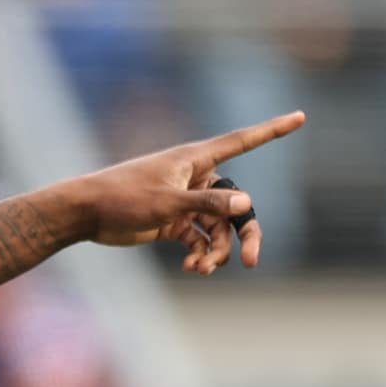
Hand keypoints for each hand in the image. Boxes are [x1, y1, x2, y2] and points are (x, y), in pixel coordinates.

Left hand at [65, 111, 304, 273]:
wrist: (85, 214)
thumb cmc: (123, 198)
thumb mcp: (168, 203)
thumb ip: (207, 204)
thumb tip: (246, 205)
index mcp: (195, 159)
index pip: (242, 141)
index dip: (272, 130)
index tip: (300, 116)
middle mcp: (195, 177)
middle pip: (236, 204)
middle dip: (244, 233)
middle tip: (250, 261)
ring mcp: (185, 200)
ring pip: (218, 226)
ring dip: (216, 251)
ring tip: (200, 269)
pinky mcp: (172, 221)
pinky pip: (199, 238)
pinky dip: (199, 253)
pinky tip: (191, 268)